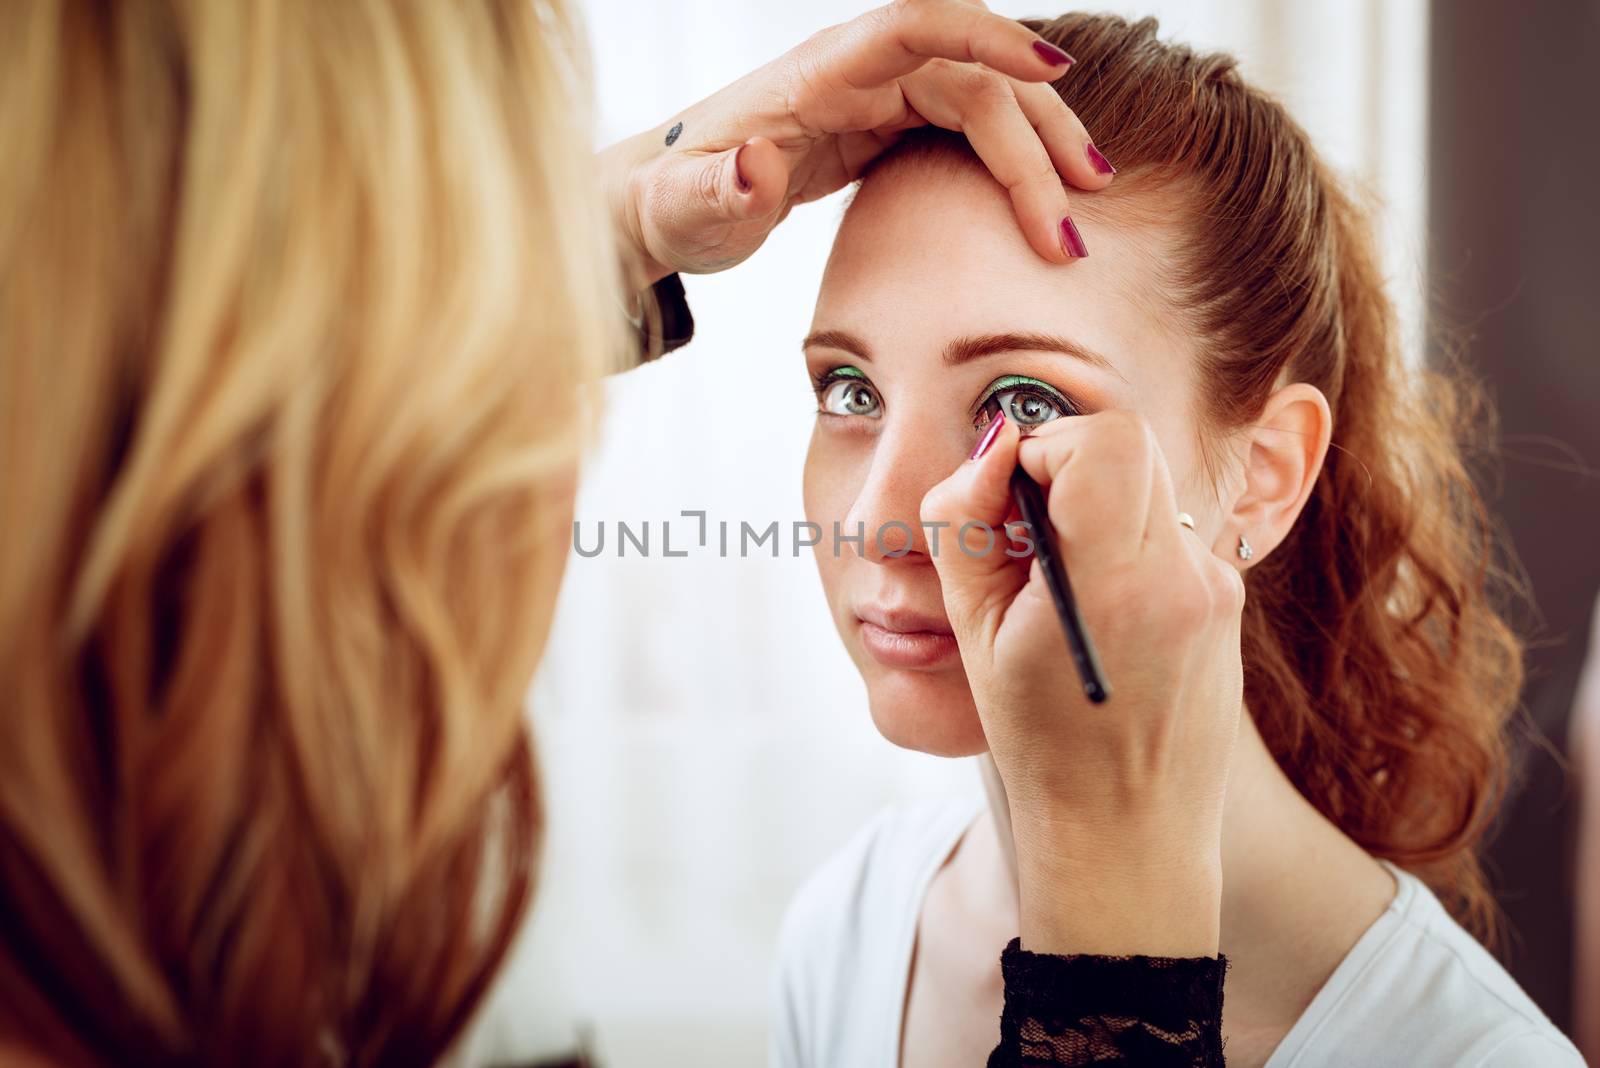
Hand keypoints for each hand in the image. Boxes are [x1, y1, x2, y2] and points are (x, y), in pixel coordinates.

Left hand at [599, 0, 1113, 288]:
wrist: (669, 204)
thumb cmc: (673, 204)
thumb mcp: (686, 209)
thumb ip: (719, 190)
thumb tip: (755, 167)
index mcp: (816, 74)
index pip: (914, 27)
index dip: (985, 39)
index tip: (1050, 73)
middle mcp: (856, 71)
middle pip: (973, 76)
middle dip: (1033, 139)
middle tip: (1073, 219)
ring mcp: (877, 95)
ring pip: (985, 100)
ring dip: (1038, 149)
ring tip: (1081, 211)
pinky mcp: (887, 124)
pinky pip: (969, 125)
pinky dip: (1011, 159)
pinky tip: (1042, 199)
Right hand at [920, 411, 1245, 956]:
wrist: (1128, 836)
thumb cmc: (1039, 746)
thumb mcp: (974, 634)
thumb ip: (967, 525)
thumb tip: (994, 445)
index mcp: (1116, 588)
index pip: (1103, 441)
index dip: (1043, 443)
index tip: (1007, 492)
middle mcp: (1184, 578)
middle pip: (1129, 444)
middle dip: (1062, 461)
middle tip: (1020, 528)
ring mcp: (1216, 587)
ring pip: (1147, 481)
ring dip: (1091, 500)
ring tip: (1052, 577)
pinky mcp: (1226, 597)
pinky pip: (1165, 529)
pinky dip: (1119, 540)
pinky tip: (1093, 608)